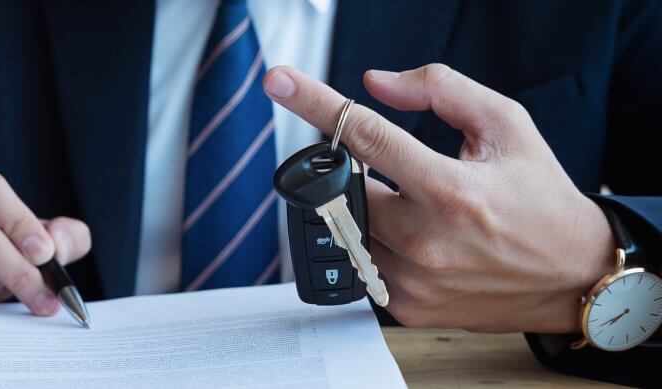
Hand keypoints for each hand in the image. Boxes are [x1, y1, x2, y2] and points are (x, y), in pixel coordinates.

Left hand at [264, 64, 614, 332]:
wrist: (570, 275)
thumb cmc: (540, 198)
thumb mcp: (507, 126)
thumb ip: (441, 91)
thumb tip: (376, 84)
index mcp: (451, 190)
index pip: (366, 137)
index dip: (316, 103)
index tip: (279, 82)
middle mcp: (425, 240)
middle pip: (343, 187)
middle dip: (350, 168)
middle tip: (386, 167)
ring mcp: (411, 280)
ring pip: (347, 225)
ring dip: (363, 206)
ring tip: (415, 206)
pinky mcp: (405, 306)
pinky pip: (362, 261)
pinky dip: (375, 240)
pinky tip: (417, 238)